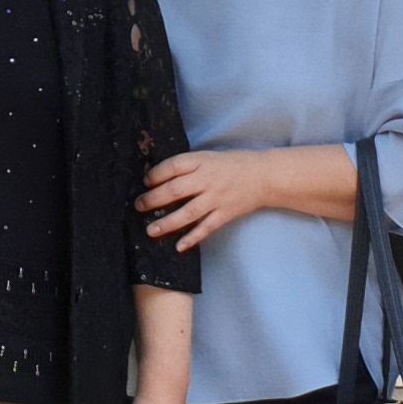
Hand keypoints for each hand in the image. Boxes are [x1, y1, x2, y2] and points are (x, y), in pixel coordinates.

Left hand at [137, 150, 275, 252]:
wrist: (263, 176)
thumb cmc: (231, 165)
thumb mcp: (208, 157)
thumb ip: (187, 166)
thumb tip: (157, 178)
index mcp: (202, 161)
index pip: (174, 166)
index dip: (156, 174)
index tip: (145, 182)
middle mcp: (208, 179)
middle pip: (176, 190)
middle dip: (154, 199)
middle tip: (139, 206)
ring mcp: (217, 198)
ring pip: (188, 212)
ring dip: (168, 222)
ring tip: (151, 230)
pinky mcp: (225, 213)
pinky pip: (206, 227)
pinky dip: (193, 238)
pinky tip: (179, 246)